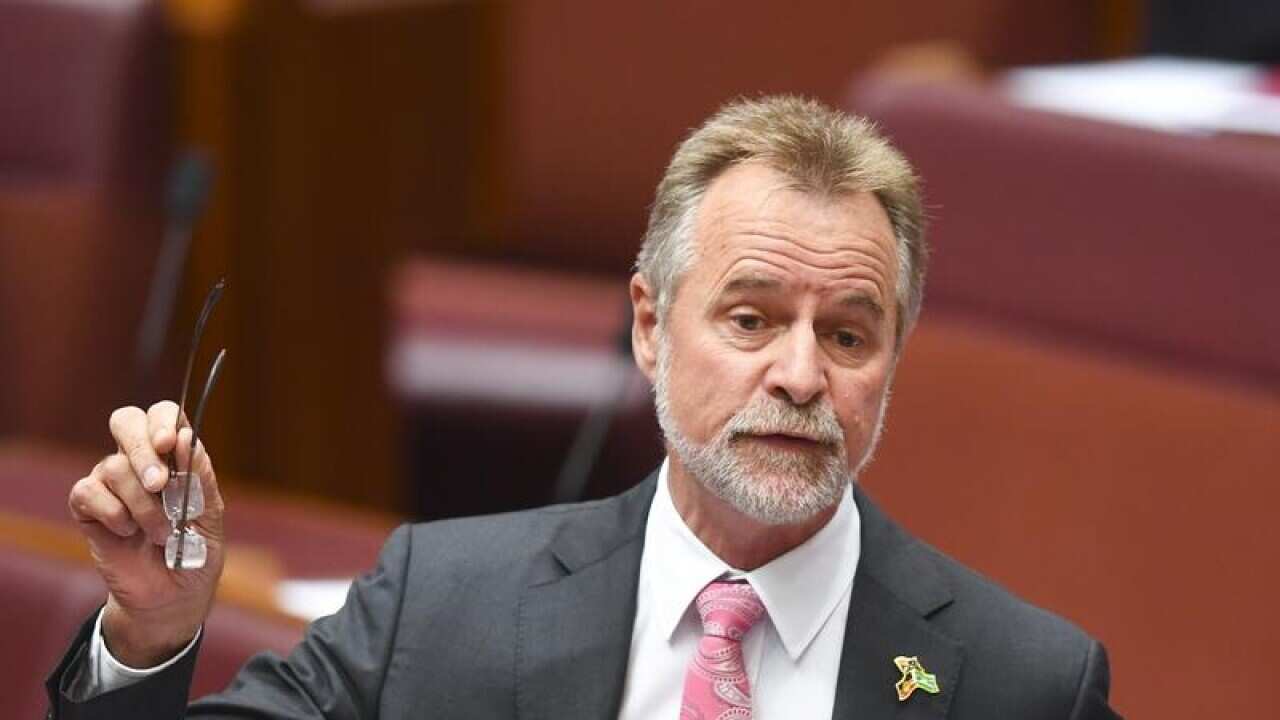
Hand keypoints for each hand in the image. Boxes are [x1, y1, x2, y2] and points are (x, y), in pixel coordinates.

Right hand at [68, 401, 225, 666]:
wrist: (173, 596)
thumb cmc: (195, 552)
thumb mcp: (210, 515)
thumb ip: (199, 477)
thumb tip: (185, 438)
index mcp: (174, 456)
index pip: (162, 415)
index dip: (163, 419)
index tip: (170, 442)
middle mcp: (139, 461)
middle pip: (126, 421)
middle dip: (142, 448)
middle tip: (160, 484)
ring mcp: (111, 482)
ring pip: (114, 466)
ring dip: (142, 504)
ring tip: (161, 534)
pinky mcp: (88, 507)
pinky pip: (87, 491)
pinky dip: (112, 513)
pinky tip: (127, 533)